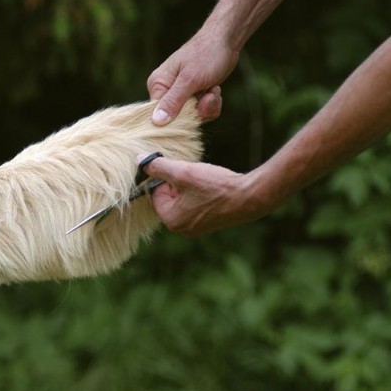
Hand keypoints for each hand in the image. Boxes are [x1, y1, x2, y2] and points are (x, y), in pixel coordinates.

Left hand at [139, 157, 271, 236]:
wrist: (251, 197)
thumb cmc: (217, 187)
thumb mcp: (183, 172)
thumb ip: (159, 167)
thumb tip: (139, 161)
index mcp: (172, 220)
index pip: (155, 194)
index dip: (165, 177)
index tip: (178, 168)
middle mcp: (182, 229)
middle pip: (169, 198)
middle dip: (177, 183)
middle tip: (191, 173)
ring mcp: (197, 228)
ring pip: (183, 200)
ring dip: (189, 186)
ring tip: (203, 179)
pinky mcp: (210, 223)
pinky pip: (196, 205)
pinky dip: (200, 193)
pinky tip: (212, 185)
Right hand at [147, 30, 238, 124]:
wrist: (226, 41)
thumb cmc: (206, 54)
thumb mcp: (190, 79)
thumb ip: (173, 101)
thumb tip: (156, 121)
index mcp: (157, 85)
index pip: (159, 115)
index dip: (178, 117)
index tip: (194, 105)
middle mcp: (166, 91)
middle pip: (178, 118)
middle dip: (198, 110)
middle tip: (209, 94)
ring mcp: (180, 95)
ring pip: (192, 117)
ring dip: (208, 106)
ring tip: (213, 89)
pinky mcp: (193, 97)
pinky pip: (201, 112)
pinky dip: (212, 104)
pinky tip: (215, 90)